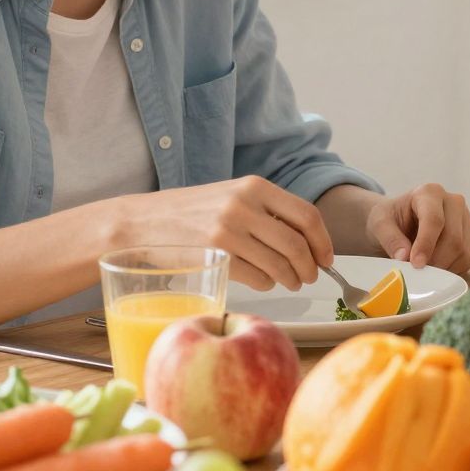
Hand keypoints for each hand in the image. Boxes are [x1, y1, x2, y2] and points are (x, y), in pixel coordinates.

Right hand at [113, 177, 332, 291]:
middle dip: (310, 267)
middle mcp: (244, 205)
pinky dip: (268, 284)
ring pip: (280, 265)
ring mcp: (229, 231)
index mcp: (255, 186)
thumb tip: (308, 239)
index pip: (307, 215)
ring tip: (290, 282)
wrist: (142, 222)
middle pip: (297, 244)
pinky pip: (258, 277)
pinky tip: (264, 281)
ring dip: (291, 279)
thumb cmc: (191, 212)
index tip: (326, 258)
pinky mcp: (215, 255)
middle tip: (310, 276)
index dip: (323, 241)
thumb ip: (267, 210)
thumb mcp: (232, 196)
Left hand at [366, 184, 469, 271]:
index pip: (434, 220)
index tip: (416, 264)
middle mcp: (454, 202)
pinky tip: (435, 269)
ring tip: (424, 271)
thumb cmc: (391, 219)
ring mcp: (466, 219)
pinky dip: (451, 270)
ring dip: (443, 268)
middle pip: (453, 238)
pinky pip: (467, 259)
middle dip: (435, 261)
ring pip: (463, 251)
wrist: (402, 221)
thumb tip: (403, 257)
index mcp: (430, 193)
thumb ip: (390, 238)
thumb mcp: (380, 223)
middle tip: (417, 274)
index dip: (426, 244)